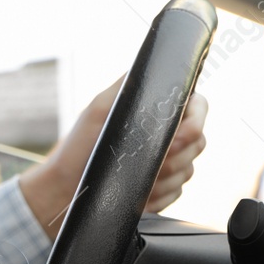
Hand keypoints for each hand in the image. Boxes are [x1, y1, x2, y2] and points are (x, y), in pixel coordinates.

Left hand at [18, 75, 208, 238]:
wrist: (63, 193)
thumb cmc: (77, 149)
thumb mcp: (100, 109)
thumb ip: (128, 86)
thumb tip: (154, 66)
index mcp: (156, 111)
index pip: (198, 107)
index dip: (195, 121)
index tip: (177, 136)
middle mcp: (165, 136)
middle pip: (199, 141)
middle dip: (176, 155)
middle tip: (147, 161)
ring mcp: (165, 165)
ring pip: (189, 170)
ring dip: (164, 178)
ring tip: (135, 179)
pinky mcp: (161, 191)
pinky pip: (177, 193)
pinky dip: (159, 196)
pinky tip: (137, 196)